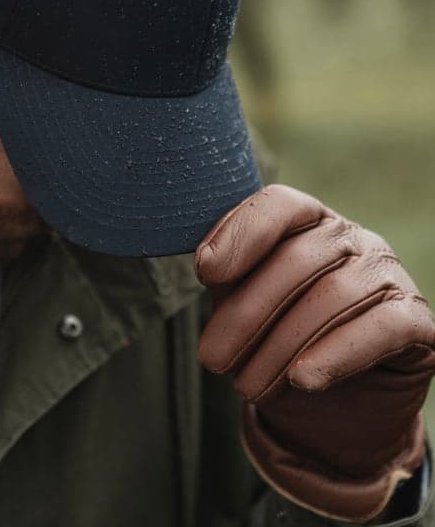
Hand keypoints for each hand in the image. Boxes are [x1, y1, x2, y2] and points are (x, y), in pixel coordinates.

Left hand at [194, 184, 434, 523]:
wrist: (338, 412)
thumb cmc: (280, 343)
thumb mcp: (245, 306)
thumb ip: (229, 276)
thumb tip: (207, 262)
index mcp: (309, 220)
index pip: (279, 205)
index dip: (241, 234)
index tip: (205, 273)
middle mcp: (352, 238)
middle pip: (297, 258)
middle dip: (246, 312)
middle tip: (211, 360)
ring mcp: (388, 274)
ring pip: (333, 295)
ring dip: (281, 345)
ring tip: (247, 386)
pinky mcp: (417, 320)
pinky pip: (381, 327)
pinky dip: (337, 354)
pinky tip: (303, 379)